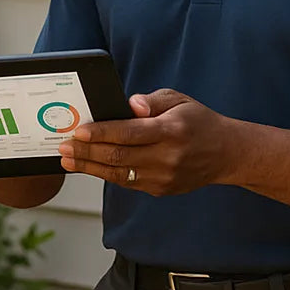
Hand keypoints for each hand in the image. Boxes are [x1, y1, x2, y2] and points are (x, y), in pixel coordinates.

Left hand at [58, 89, 244, 195]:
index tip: (79, 131)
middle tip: (64, 146)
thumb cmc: (198, 122)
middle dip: (87, 152)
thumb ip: (151, 101)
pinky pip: (127, 183)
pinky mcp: (160, 190)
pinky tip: (89, 166)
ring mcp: (164, 177)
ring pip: (119, 174)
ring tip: (68, 159)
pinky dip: (106, 174)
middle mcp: (167, 157)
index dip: (101, 133)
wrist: (226, 153)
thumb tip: (128, 104)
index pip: (129, 133)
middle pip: (119, 156)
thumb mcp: (179, 100)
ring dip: (90, 167)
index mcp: (171, 131)